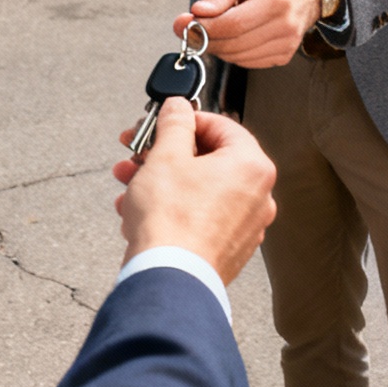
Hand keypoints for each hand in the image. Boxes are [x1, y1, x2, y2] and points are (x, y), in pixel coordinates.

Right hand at [112, 100, 275, 286]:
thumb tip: (178, 107)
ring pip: (199, 190)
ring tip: (129, 184)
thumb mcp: (166, 156)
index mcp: (252, 166)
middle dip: (164, 155)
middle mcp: (257, 196)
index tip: (161, 122)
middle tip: (138, 153)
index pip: (220, 125)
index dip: (184, 120)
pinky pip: (199, 217)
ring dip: (161, 182)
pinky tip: (139, 212)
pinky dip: (172, 210)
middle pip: (207, 160)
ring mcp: (245, 226)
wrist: (168, 279)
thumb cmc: (172, 221)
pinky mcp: (227, 249)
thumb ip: (174, 123)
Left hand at [170, 0, 329, 69]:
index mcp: (275, 2)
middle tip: (192, 28)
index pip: (232, 25)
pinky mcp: (284, 56)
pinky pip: (248, 63)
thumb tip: (199, 12)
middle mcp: (284, 27)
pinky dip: (234, 53)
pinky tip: (234, 37)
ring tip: (216, 28)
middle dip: (206, 39)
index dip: (205, 28)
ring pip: (237, 58)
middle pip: (233, 45)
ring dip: (219, 47)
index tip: (186, 23)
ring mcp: (286, 45)